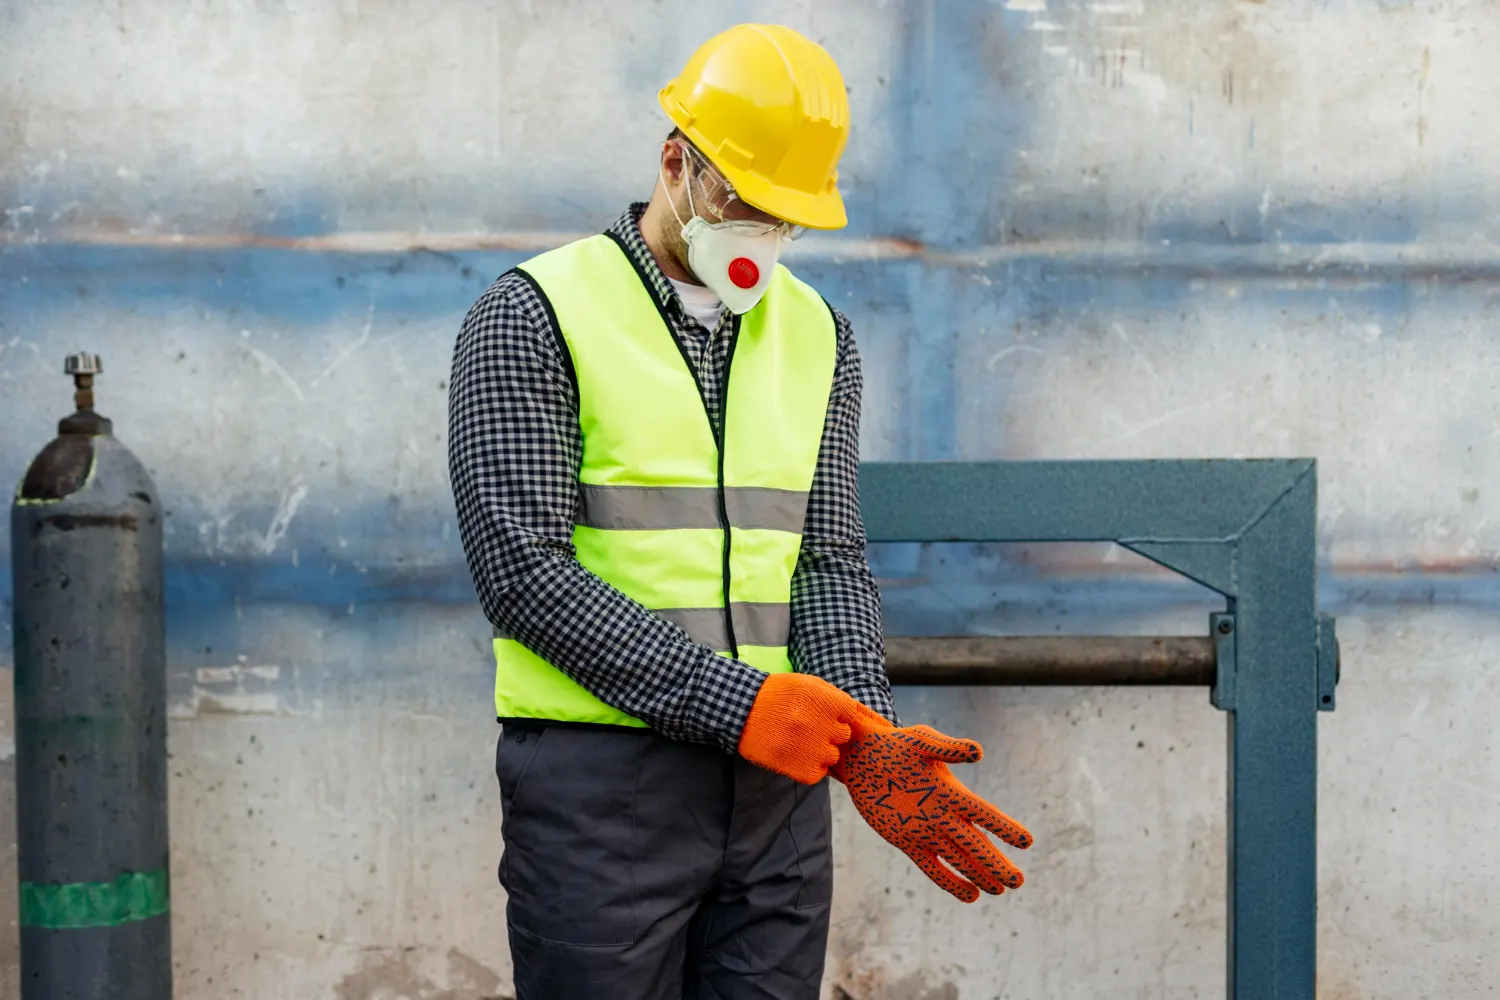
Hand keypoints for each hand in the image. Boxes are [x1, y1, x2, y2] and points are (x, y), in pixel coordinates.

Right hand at [737, 672, 891, 784]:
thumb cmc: (778, 694)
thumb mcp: (809, 684)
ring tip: (798, 741)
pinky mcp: (799, 768)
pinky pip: (817, 773)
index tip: (819, 714)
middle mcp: (822, 725)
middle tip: (807, 728)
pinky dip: (808, 767)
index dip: (836, 715)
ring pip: (831, 756)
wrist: (741, 709)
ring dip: (819, 751)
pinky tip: (794, 755)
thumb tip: (861, 713)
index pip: (850, 715)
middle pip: (842, 736)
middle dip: (829, 733)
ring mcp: (811, 748)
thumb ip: (835, 698)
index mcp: (827, 701)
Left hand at [838, 724, 1032, 902]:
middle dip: (996, 863)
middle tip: (1018, 882)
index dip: (1004, 828)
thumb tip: (978, 752)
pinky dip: (950, 882)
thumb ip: (947, 747)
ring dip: (979, 874)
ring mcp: (927, 831)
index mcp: (952, 792)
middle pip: (975, 844)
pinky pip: (932, 867)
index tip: (1027, 841)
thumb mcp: (920, 740)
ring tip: (1000, 891)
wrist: (864, 757)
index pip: (983, 814)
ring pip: (959, 859)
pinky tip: (971, 896)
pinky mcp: (907, 842)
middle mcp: (944, 815)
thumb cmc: (894, 744)